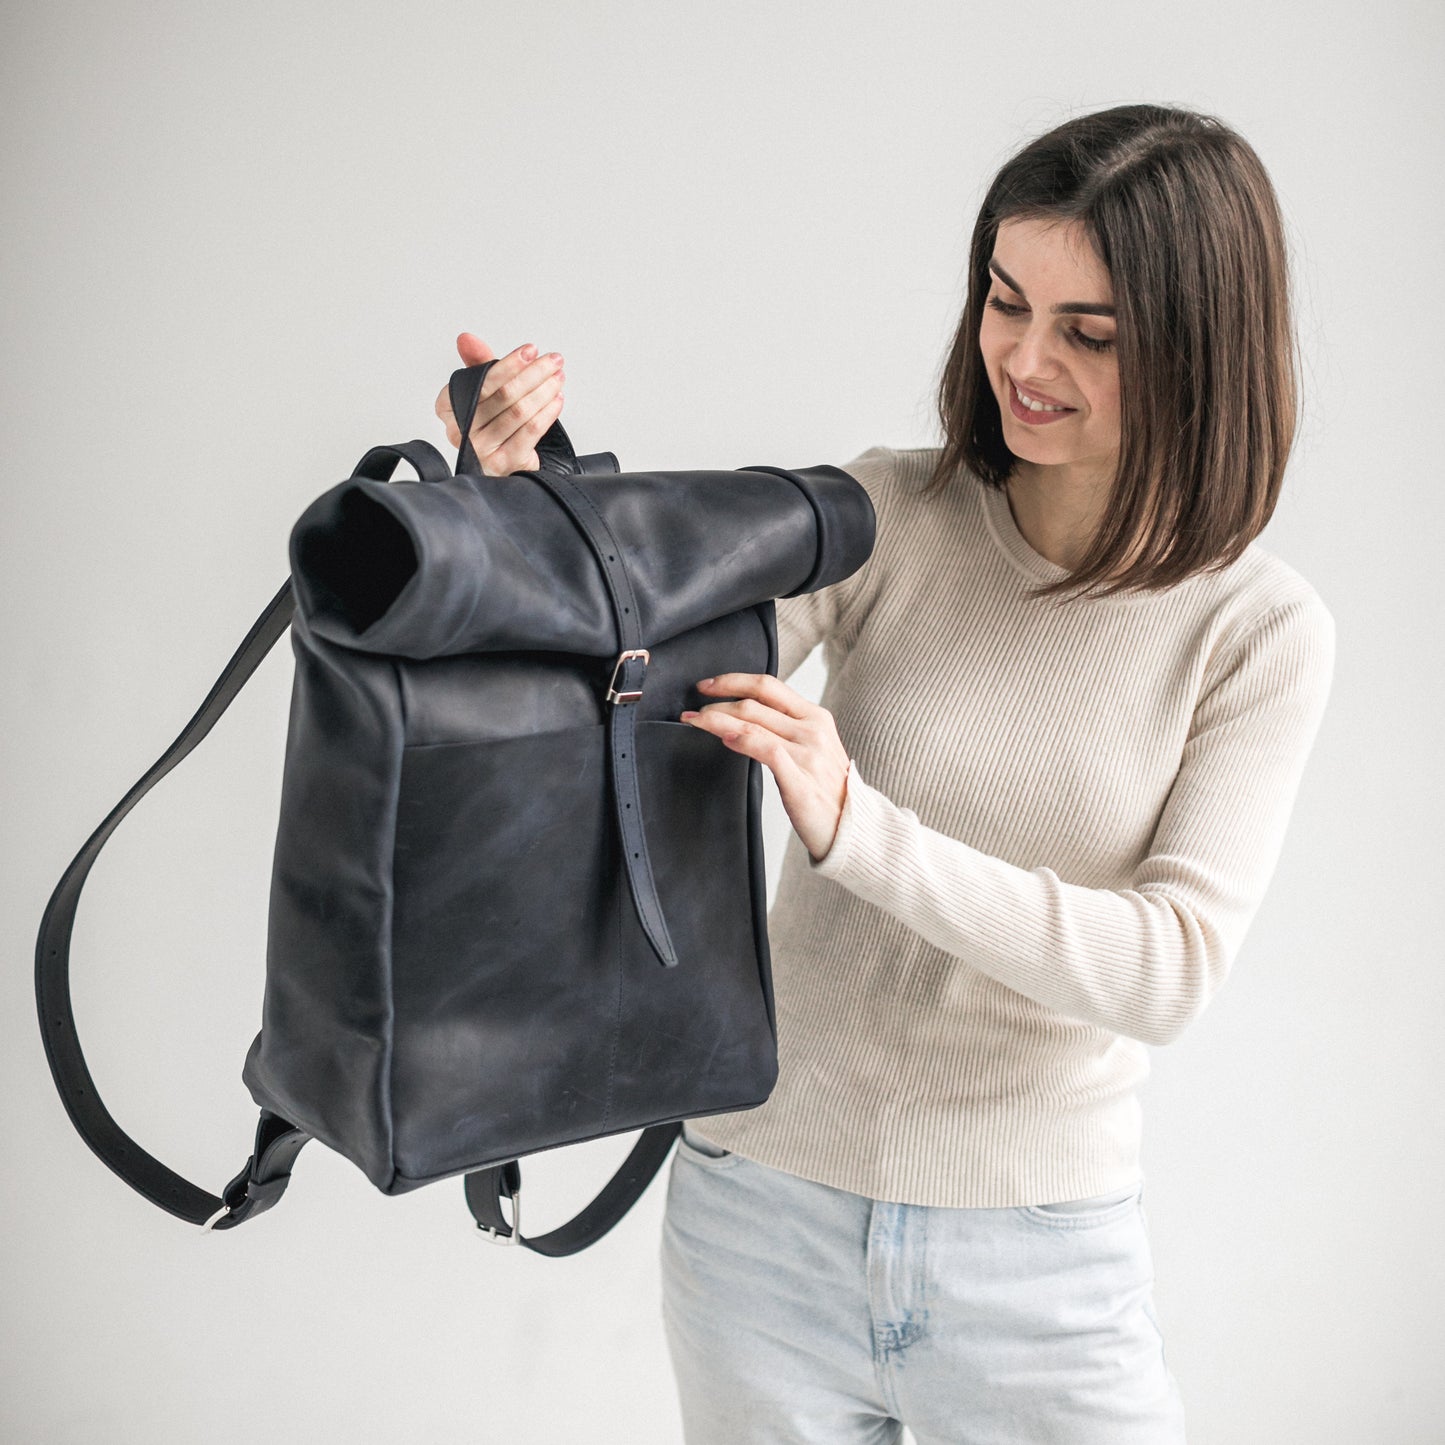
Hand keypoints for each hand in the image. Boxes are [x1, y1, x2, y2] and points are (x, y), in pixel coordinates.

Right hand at [434, 332, 565, 475]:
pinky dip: (546, 413)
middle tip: (553, 361)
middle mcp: (460, 429)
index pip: (482, 380)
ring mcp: (480, 449)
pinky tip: (556, 400)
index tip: (530, 350)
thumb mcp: (483, 393)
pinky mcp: (503, 463)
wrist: (499, 467)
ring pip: (519, 411)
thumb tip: (466, 339)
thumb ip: (478, 365)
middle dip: (533, 373)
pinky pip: (530, 432)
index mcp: (448, 407)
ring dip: (544, 391)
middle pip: (504, 394)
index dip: (509, 364)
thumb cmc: (490, 427)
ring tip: (557, 378)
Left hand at [680, 674, 850, 862]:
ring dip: (717, 720)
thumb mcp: (812, 749)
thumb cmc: (826, 791)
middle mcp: (813, 730)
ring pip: (753, 723)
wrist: (853, 828)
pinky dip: (740, 739)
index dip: (733, 681)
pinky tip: (723, 739)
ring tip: (695, 723)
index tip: (707, 686)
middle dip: (717, 702)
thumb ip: (784, 730)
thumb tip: (743, 719)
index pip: (768, 686)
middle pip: (756, 702)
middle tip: (692, 711)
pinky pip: (765, 750)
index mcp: (816, 717)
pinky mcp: (800, 780)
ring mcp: (808, 754)